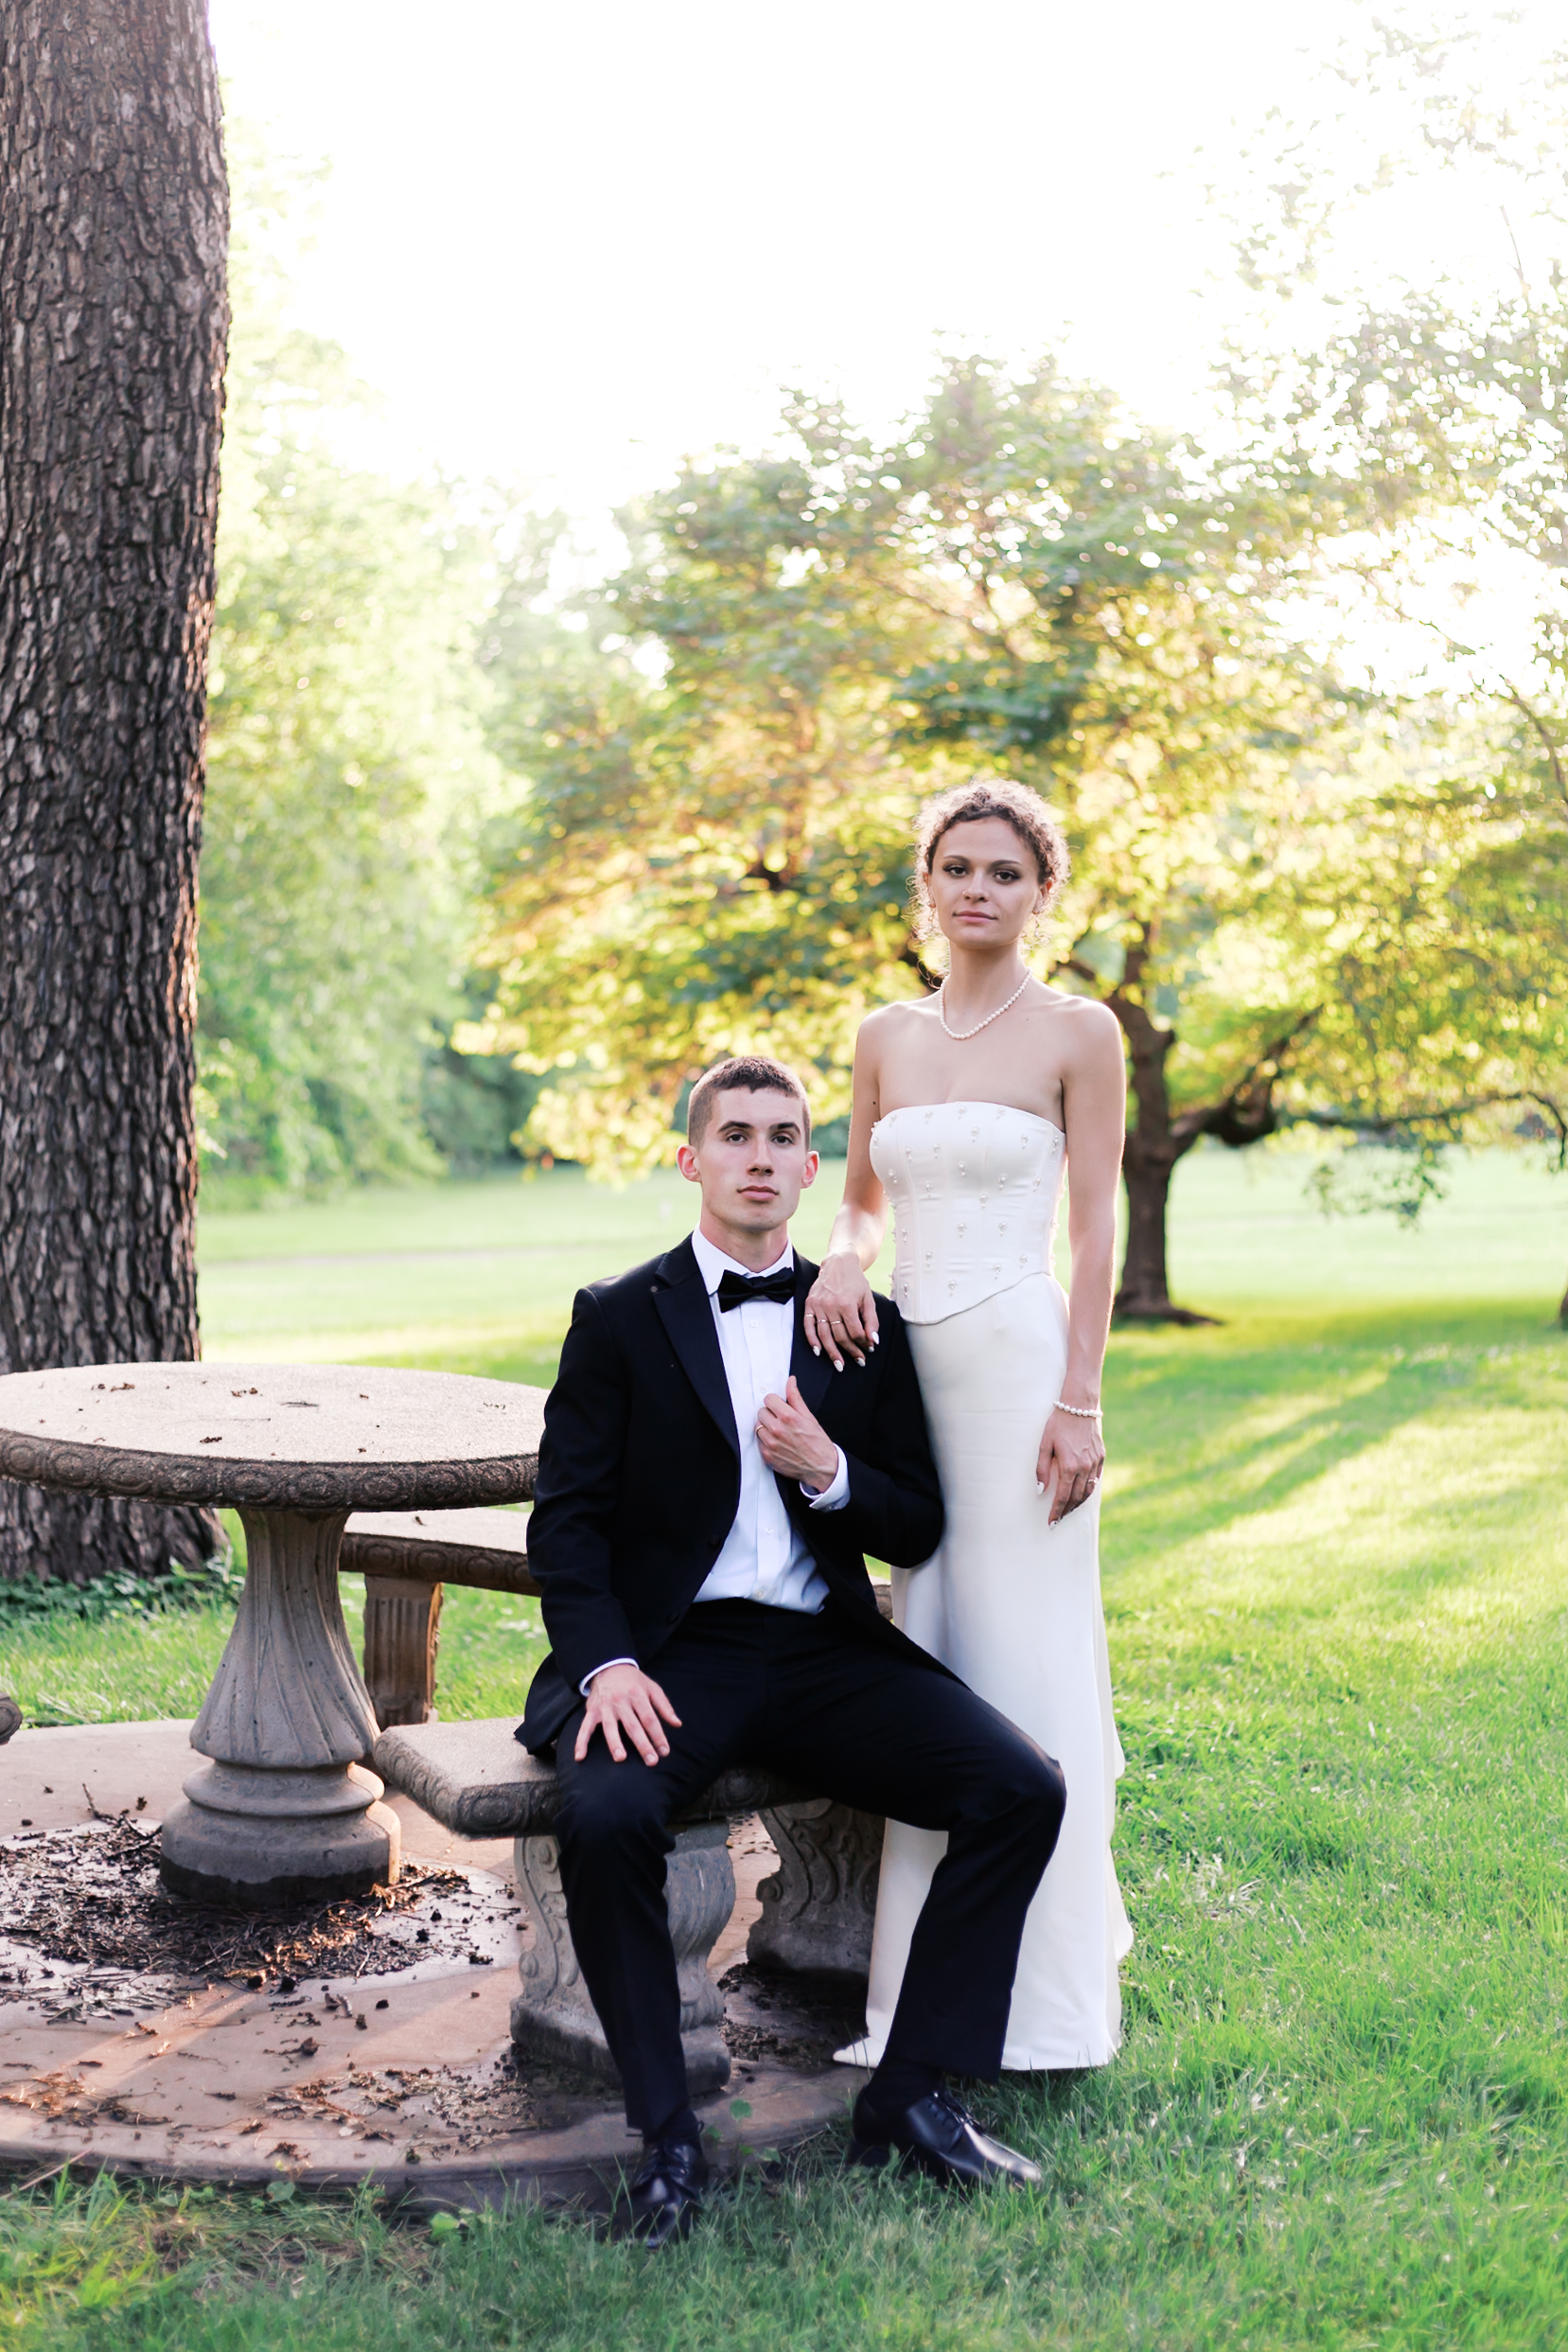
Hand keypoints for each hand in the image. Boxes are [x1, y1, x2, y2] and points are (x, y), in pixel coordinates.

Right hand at [575, 1663, 681, 1764]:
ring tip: (621, 1758)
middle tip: (651, 1761)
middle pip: (633, 1725)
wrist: (608, 1666)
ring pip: (610, 1727)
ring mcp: (605, 1707)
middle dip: (643, 1744)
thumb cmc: (633, 1681)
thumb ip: (664, 1706)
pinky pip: (585, 1727)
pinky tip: (580, 1756)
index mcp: (637, 1694)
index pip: (650, 1719)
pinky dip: (581, 1742)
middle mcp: (620, 1701)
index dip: (658, 1736)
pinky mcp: (592, 1711)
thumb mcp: (652, 1687)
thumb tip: (677, 1724)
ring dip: (615, 1743)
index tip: (665, 1752)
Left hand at [756, 1375, 839, 1486]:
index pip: (768, 1399)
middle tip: (781, 1421)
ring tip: (779, 1433)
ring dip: (766, 1428)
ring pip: (758, 1427)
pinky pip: (758, 1442)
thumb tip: (790, 1381)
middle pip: (761, 1412)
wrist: (821, 1467)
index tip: (779, 1406)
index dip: (775, 1402)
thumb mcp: (809, 1416)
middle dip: (770, 1414)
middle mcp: (777, 1430)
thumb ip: (796, 1397)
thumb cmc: (818, 1442)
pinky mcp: (767, 1456)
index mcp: (788, 1417)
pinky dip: (765, 1441)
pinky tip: (777, 1443)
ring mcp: (770, 1444)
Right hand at [803, 1250, 878, 1367]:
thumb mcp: (868, 1298)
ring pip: (824, 1335)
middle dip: (850, 1351)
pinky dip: (812, 1340)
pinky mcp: (809, 1304)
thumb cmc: (855, 1281)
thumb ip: (871, 1320)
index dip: (862, 1343)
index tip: (868, 1349)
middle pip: (840, 1336)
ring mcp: (818, 1306)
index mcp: (847, 1304)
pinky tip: (819, 1351)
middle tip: (858, 1360)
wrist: (839, 1262)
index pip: (855, 1332)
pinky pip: (808, 1326)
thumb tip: (873, 1340)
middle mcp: (831, 1306)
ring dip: (832, 1353)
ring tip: (839, 1365)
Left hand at [1036, 1406, 1103, 1525]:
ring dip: (1078, 1503)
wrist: (1079, 1406)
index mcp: (1069, 1466)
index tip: (1051, 1523)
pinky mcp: (1101, 1457)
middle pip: (1076, 1498)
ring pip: (1088, 1491)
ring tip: (1069, 1510)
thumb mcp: (1044, 1444)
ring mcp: (1095, 1463)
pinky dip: (1088, 1490)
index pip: (1063, 1497)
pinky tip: (1081, 1493)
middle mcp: (1084, 1467)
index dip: (1056, 1512)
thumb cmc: (1058, 1424)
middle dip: (1067, 1511)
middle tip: (1058, 1519)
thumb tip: (1040, 1490)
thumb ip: (1042, 1469)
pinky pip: (1095, 1479)